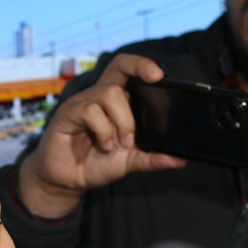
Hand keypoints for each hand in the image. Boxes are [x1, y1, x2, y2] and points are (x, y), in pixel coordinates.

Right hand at [18, 54, 185, 217]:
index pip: (130, 72)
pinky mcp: (68, 114)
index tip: (161, 76)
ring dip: (124, 120)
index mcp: (116, 102)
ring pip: (110, 93)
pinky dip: (104, 130)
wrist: (67, 182)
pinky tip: (105, 146)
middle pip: (119, 65)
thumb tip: (180, 159)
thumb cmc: (95, 164)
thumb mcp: (130, 162)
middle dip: (139, 65)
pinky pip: (91, 111)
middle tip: (155, 78)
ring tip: (123, 144)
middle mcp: (100, 97)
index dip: (144, 66)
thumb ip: (153, 158)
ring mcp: (83, 103)